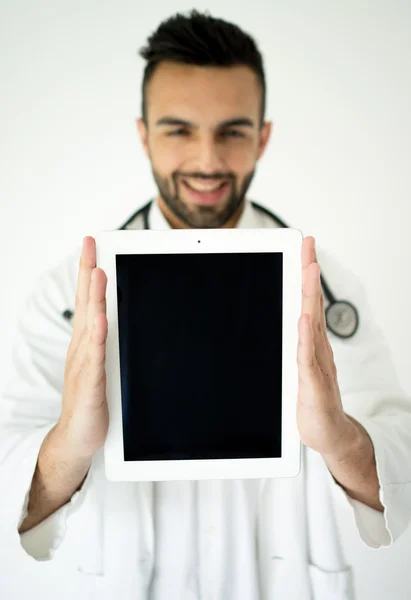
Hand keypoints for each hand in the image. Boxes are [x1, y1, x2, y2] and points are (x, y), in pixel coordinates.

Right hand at [57, 236, 108, 458]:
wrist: (77, 437)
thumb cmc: (91, 399)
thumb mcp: (101, 364)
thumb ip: (106, 340)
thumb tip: (115, 315)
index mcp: (87, 341)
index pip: (88, 300)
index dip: (89, 272)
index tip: (92, 246)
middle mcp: (82, 348)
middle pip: (86, 304)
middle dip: (88, 272)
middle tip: (90, 244)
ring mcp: (84, 364)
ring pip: (90, 326)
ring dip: (95, 298)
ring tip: (98, 272)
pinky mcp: (90, 384)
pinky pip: (95, 358)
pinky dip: (97, 338)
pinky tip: (101, 321)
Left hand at [296, 236, 351, 455]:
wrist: (330, 433)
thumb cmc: (314, 400)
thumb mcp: (301, 367)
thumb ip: (298, 344)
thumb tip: (296, 319)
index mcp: (311, 342)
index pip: (308, 303)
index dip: (307, 276)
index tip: (305, 249)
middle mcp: (315, 348)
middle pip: (312, 305)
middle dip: (309, 274)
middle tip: (309, 246)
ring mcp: (315, 364)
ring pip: (311, 325)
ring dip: (309, 297)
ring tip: (309, 270)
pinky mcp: (311, 384)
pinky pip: (306, 359)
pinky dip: (304, 339)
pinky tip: (302, 320)